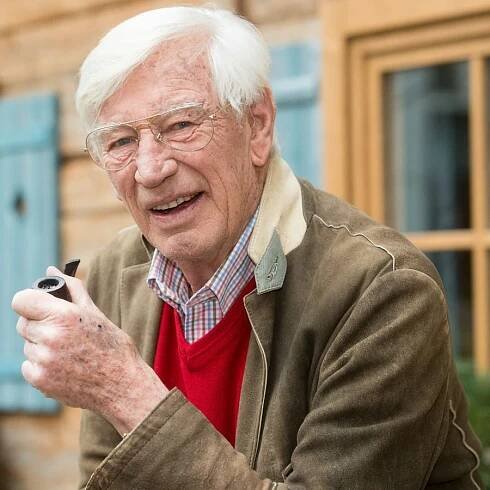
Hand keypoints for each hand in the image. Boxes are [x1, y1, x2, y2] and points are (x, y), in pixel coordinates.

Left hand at [11, 267, 167, 434]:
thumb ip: (71, 288)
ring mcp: (43, 360)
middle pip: (23, 323)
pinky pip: (28, 365)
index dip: (29, 301)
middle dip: (39, 324)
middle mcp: (49, 336)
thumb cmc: (112, 345)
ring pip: (27, 345)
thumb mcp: (94, 312)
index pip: (21, 300)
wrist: (122, 383)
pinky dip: (41, 365)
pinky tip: (64, 366)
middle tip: (63, 332)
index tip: (39, 306)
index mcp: (64, 315)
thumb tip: (51, 270)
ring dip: (41, 345)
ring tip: (70, 351)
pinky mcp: (39, 380)